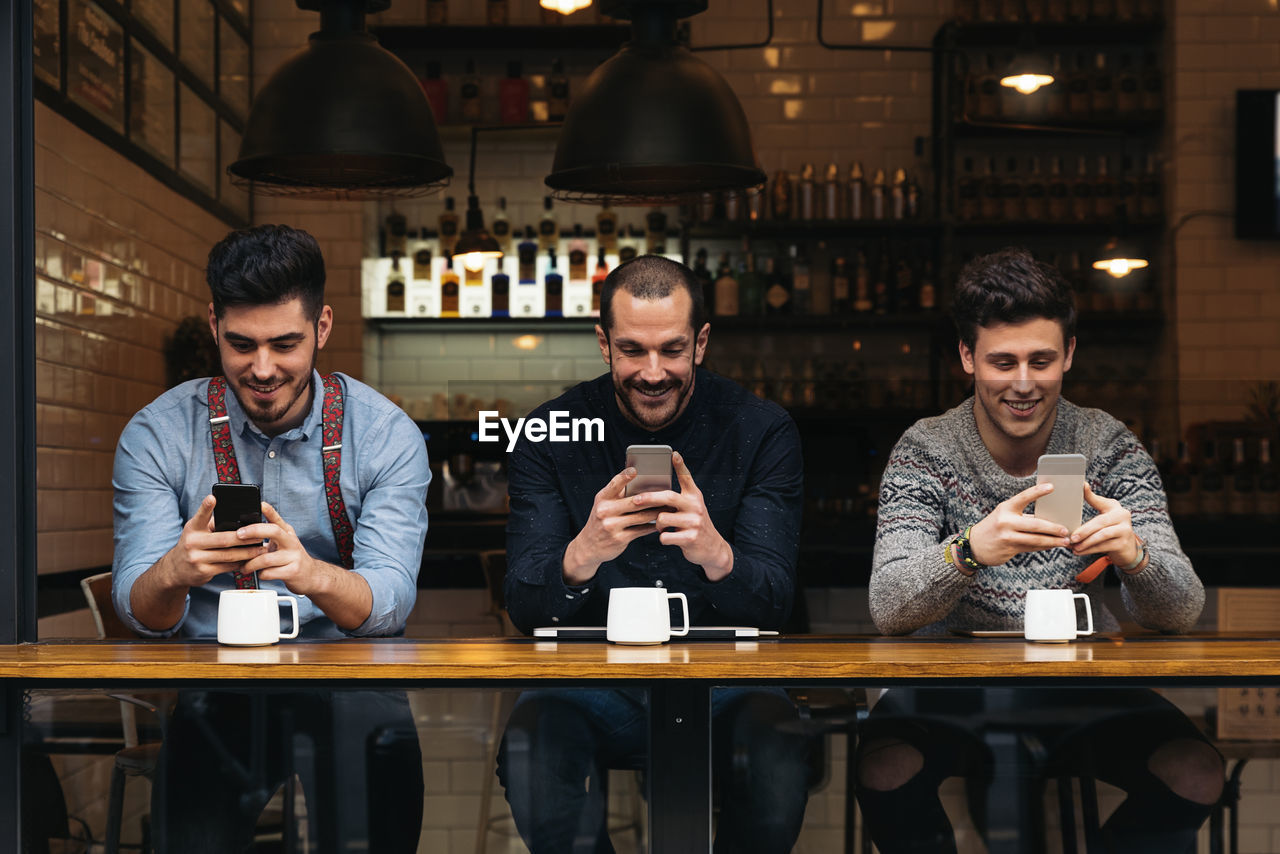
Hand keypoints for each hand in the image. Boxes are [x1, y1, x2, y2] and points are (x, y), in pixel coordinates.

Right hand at [163, 494, 266, 587]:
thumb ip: (211, 524)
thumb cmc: (193, 544)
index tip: (213, 497)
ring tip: (261, 549)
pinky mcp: (203, 572)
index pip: (200, 516)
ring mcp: (196, 559)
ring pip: (228, 555)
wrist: (176, 570)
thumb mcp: (196, 531)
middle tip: (260, 535)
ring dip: (247, 552)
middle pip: (223, 539)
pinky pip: (227, 567)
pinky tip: (251, 561)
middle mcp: (192, 543)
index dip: (206, 507)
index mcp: (192, 528)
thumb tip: (239, 518)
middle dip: (244, 538)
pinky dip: (240, 563)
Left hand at [238, 502, 325, 595]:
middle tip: (238, 535)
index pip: (277, 518)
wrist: (310, 575)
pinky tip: (260, 574)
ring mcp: (293, 556)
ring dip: (251, 564)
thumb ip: (269, 534)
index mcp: (287, 533)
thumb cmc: (290, 557)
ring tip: (244, 567)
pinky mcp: (293, 571)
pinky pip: (269, 573)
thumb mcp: (283, 542)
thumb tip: (244, 528)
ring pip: (266, 558)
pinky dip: (261, 574)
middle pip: (274, 531)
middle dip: (254, 531)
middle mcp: (291, 542)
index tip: (259, 504)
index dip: (269, 510)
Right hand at [562, 467, 662, 584]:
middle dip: (653, 498)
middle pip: (634, 502)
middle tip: (669, 493)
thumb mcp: (604, 505)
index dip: (624, 477)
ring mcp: (611, 526)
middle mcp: (605, 511)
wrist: (588, 546)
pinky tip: (660, 523)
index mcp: (602, 498)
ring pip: (640, 517)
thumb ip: (619, 495)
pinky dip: (652, 526)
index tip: (635, 470)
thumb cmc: (602, 520)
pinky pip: (641, 530)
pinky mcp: (619, 539)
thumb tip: (643, 482)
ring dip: (657, 512)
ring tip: (669, 508)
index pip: (614, 484)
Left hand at [630, 452, 732, 580]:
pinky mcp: (691, 538)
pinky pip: (665, 536)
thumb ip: (677, 500)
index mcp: (694, 496)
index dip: (680, 466)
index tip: (674, 454)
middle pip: (668, 497)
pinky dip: (662, 538)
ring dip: (657, 524)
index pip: (687, 478)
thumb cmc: (694, 524)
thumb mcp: (691, 508)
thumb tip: (651, 495)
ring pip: (662, 518)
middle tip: (635, 500)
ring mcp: (694, 522)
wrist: (712, 547)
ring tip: (662, 527)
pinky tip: (668, 537)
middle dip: (649, 498)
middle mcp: (696, 506)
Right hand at [968, 482, 1070, 567]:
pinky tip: (1052, 546)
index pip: (1024, 497)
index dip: (1038, 491)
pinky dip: (1043, 547)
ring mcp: (1007, 536)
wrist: (975, 545)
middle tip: (1065, 529)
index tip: (1052, 487)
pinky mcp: (1009, 549)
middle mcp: (1006, 521)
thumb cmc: (994, 527)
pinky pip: (1031, 548)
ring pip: (1035, 539)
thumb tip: (1048, 519)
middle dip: (1053, 528)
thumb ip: (1022, 516)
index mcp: (1006, 508)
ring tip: (1064, 541)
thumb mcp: (1003, 516)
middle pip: (1035, 524)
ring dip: (1052, 541)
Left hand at [1068, 483, 1141, 567]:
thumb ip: (1093, 504)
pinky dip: (1089, 550)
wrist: (1127, 549)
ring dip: (1085, 542)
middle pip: (1100, 522)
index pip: (1100, 501)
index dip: (1090, 494)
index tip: (1082, 485)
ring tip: (1073, 546)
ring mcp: (1125, 530)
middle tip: (1071, 537)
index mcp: (1115, 507)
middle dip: (1084, 530)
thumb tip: (1082, 487)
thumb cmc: (1110, 530)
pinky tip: (1079, 551)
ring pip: (1101, 536)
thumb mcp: (1103, 517)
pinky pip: (1104, 546)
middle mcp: (1123, 516)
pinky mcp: (1124, 543)